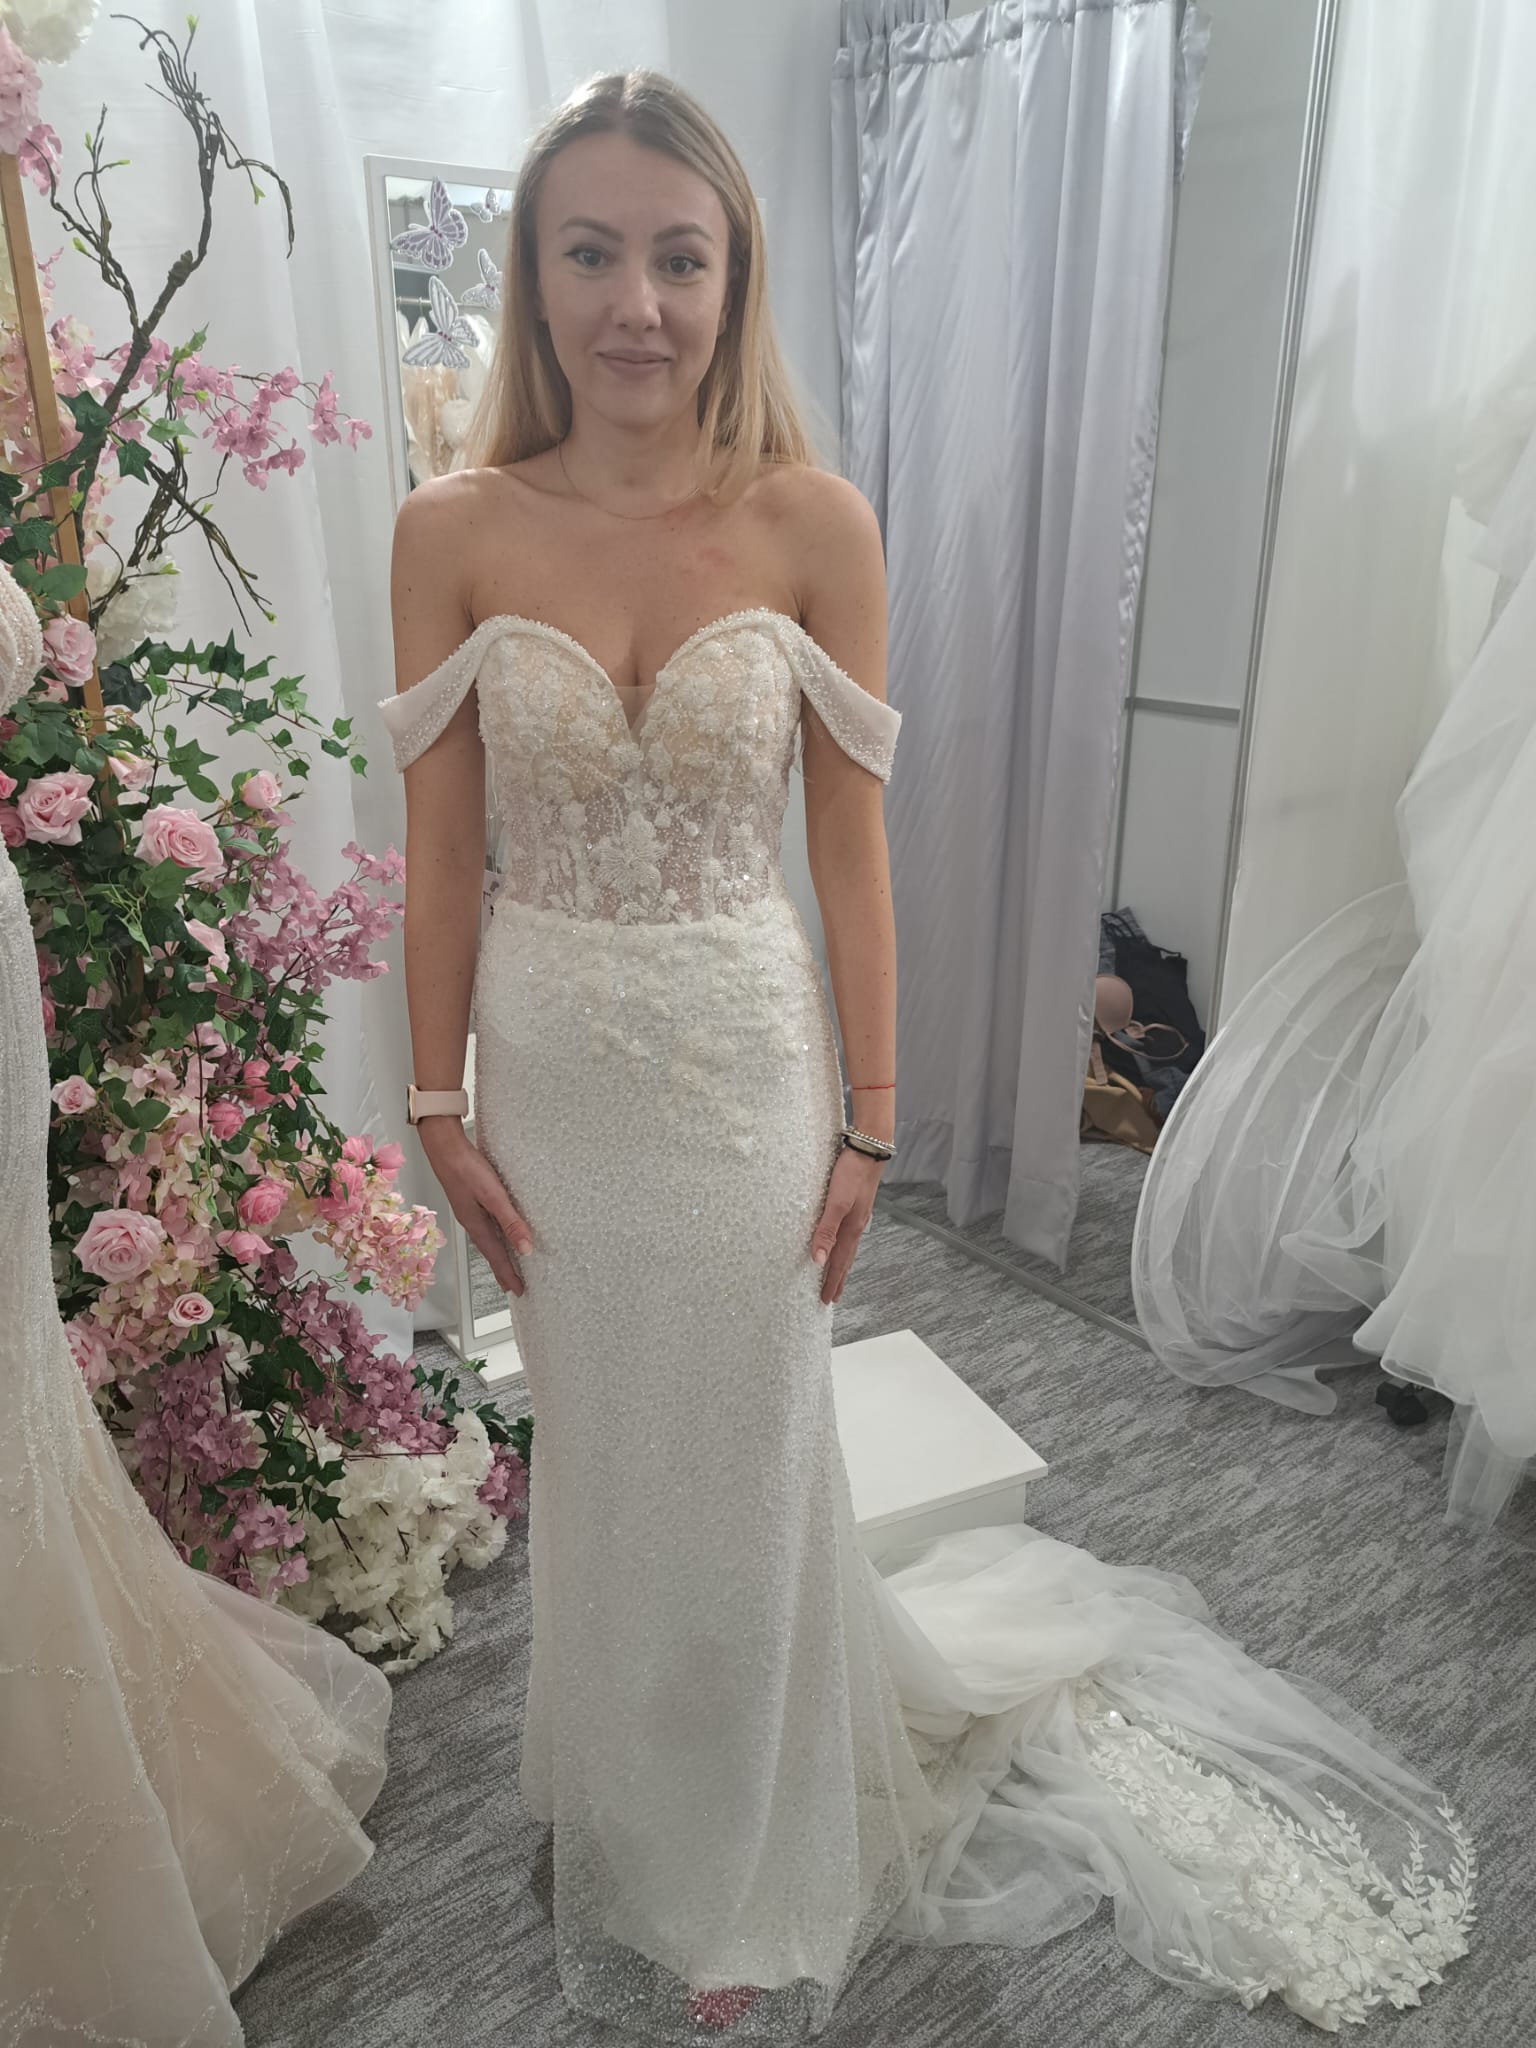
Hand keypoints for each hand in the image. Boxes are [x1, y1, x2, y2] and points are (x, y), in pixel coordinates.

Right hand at [418, 1120, 533, 1297]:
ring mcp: (470, 1211)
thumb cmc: (466, 1169)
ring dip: (498, 1254)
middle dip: (502, 1270)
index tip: (518, 1290)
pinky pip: (486, 1226)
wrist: (444, 1147)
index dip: (508, 1274)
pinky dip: (495, 1236)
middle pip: (490, 1252)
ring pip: (488, 1240)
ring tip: (507, 1265)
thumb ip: (510, 1221)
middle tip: (512, 1286)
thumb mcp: (494, 1196)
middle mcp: (472, 1222)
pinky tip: (497, 1231)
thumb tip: (525, 1248)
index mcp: (476, 1225)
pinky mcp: (470, 1200)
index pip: (496, 1257)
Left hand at [809, 1144, 883, 1304]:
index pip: (839, 1262)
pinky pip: (848, 1233)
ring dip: (841, 1263)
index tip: (826, 1300)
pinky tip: (841, 1241)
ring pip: (848, 1246)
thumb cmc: (851, 1173)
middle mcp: (856, 1224)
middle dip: (838, 1278)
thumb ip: (826, 1230)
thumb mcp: (835, 1202)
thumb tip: (818, 1259)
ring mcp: (858, 1214)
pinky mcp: (856, 1203)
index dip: (831, 1281)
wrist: (869, 1148)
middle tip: (832, 1297)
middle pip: (846, 1258)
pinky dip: (843, 1245)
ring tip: (836, 1275)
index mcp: (851, 1228)